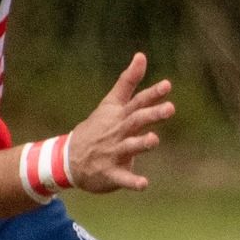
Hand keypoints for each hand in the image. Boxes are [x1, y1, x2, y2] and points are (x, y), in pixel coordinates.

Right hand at [69, 53, 173, 192]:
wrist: (69, 159)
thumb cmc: (97, 128)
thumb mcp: (110, 103)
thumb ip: (128, 81)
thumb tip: (141, 55)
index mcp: (119, 116)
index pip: (137, 102)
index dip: (152, 94)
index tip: (167, 85)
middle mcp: (117, 132)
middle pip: (135, 121)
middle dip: (151, 115)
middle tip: (170, 108)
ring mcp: (113, 152)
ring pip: (128, 147)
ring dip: (140, 144)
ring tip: (154, 140)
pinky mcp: (110, 173)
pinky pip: (122, 178)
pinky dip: (132, 182)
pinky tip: (144, 185)